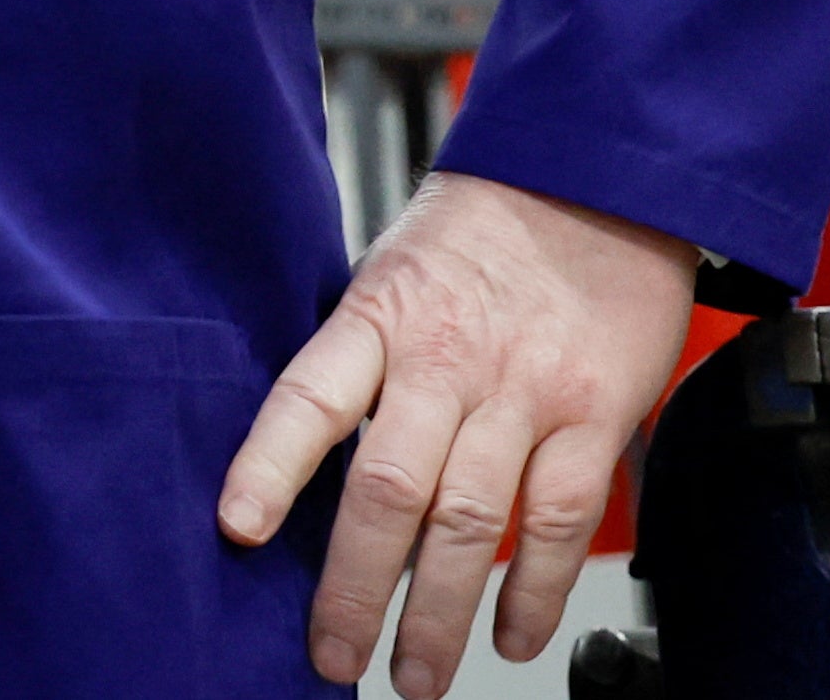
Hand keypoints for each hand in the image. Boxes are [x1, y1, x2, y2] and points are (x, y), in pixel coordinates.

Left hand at [218, 172, 701, 694]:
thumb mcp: (393, 271)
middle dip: (354, 586)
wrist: (593, 179)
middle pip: (389, 486)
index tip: (235, 527)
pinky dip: (534, 590)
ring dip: (437, 613)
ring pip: (470, 520)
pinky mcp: (594, 415)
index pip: (310, 395)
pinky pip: (560, 520)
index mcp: (380, 314)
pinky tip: (510, 637)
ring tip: (414, 675)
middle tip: (331, 656)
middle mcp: (447, 357)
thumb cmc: (481, 232)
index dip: (269, 465)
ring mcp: (524, 390)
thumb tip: (311, 458)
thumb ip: (362, 360)